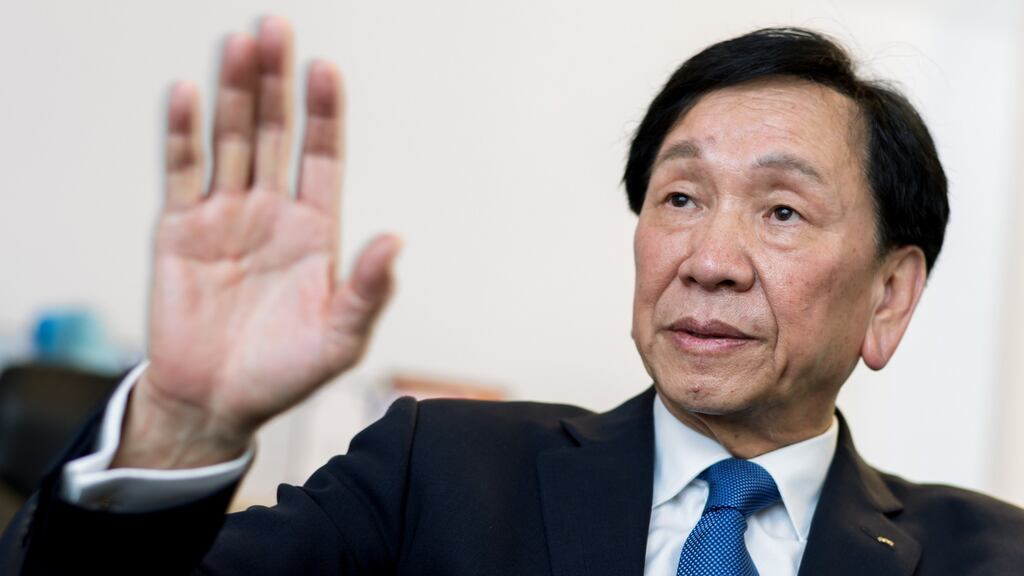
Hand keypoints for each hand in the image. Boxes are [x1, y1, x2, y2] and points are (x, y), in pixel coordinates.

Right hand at [113, 17, 399, 468]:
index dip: (324, 114)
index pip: (322, 157)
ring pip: (232, 141)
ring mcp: (224, 216)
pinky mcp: (179, 230)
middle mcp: (271, 212)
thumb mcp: (340, 340)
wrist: (216, 404)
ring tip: (240, 45)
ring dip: (234, 93)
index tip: (325, 70)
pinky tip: (188, 94)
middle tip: (276, 29)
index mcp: (314, 231)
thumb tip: (395, 240)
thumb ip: (367, 291)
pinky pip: (182, 172)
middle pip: (276, 134)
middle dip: (277, 83)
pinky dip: (183, 134)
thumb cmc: (284, 374)